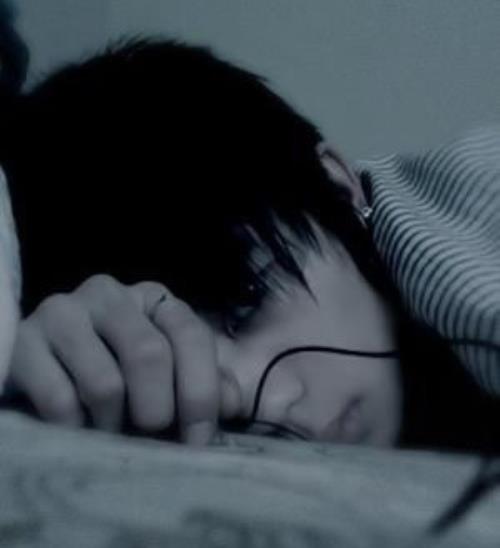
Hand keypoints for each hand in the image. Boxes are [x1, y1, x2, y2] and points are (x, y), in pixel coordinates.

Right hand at [6, 274, 219, 445]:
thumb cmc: (121, 371)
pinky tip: (78, 428)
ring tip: (112, 430)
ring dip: (115, 425)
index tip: (199, 439)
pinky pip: (60, 400)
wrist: (49, 369)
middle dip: (158, 411)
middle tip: (152, 437)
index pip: (191, 335)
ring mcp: (64, 312)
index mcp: (154, 299)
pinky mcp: (24, 341)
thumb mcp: (171, 373)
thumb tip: (231, 404)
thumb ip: (206, 383)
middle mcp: (110, 294)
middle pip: (149, 355)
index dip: (201, 392)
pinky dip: (76, 430)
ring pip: (105, 383)